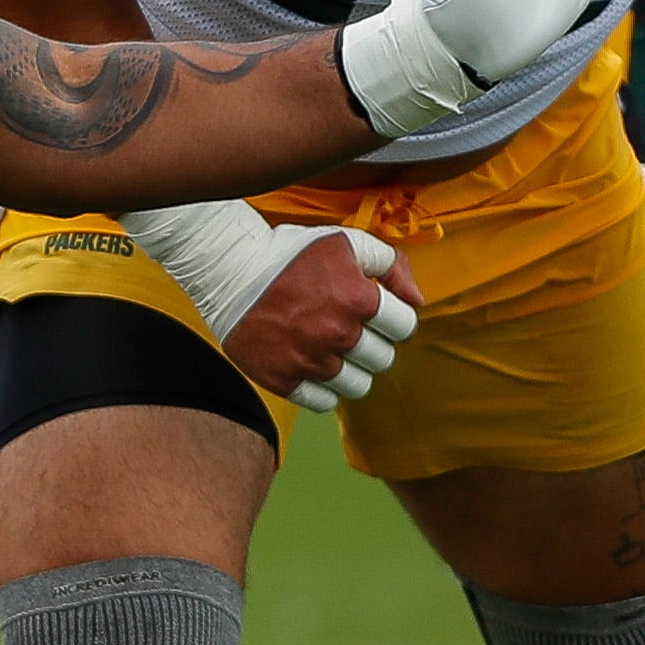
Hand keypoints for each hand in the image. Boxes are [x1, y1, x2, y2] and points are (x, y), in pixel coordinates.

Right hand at [222, 227, 424, 409]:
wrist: (228, 270)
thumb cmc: (289, 253)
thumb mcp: (344, 242)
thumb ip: (390, 264)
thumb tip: (416, 299)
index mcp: (358, 298)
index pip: (404, 326)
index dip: (393, 317)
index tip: (374, 313)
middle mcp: (338, 333)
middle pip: (383, 358)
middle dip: (372, 343)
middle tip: (348, 329)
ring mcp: (309, 360)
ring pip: (357, 384)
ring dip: (351, 368)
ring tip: (331, 349)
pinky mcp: (283, 379)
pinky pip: (324, 401)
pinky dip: (323, 388)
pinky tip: (312, 364)